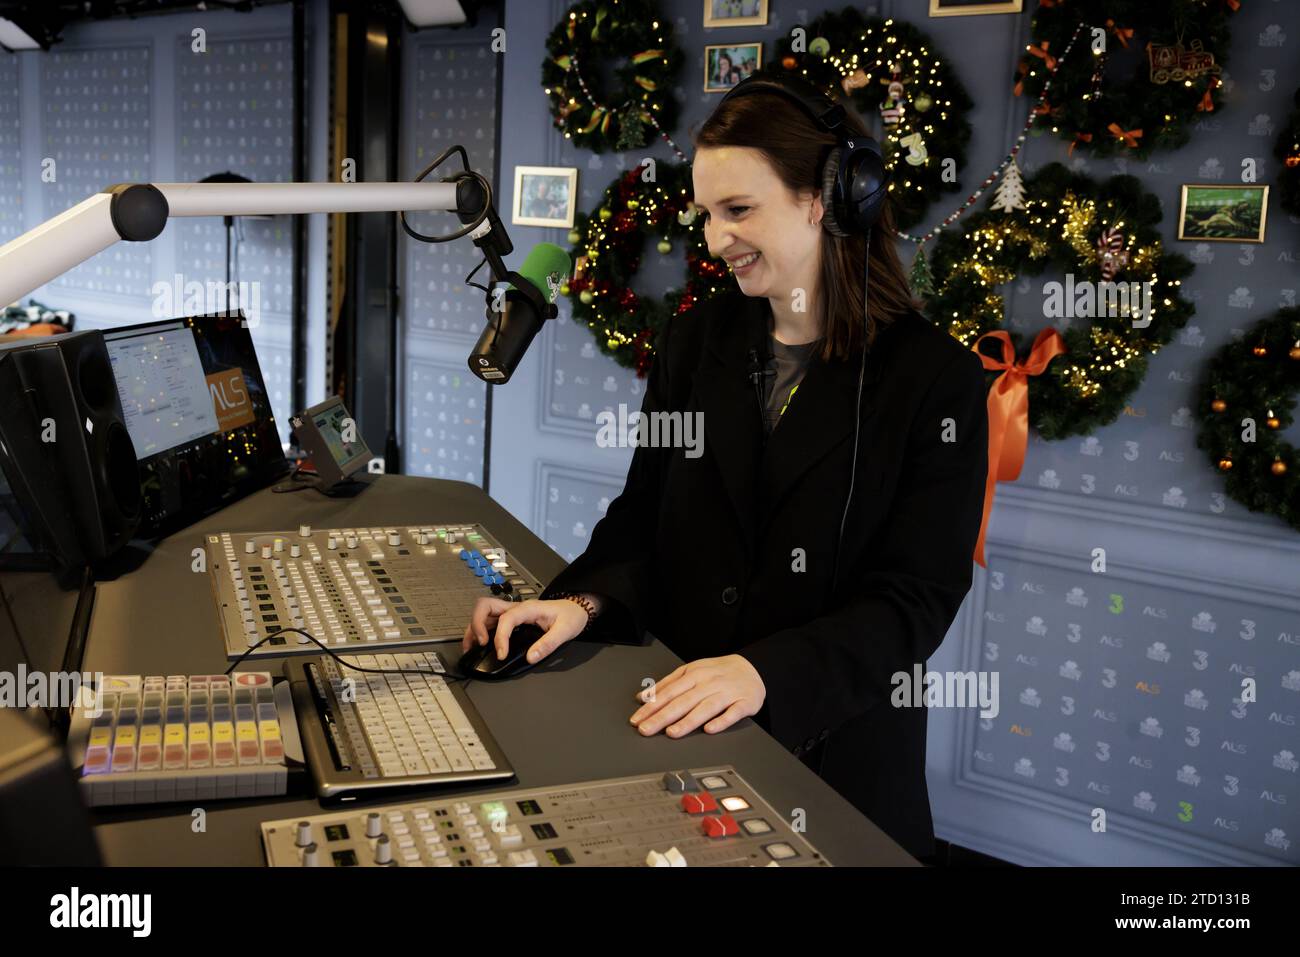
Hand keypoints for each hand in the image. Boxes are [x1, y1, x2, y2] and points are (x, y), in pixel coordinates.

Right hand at [461, 596, 588, 663]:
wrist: (576, 608)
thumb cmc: (571, 616)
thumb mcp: (565, 631)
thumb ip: (548, 644)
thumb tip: (531, 658)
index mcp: (528, 608)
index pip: (506, 619)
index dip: (500, 637)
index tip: (501, 654)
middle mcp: (517, 607)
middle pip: (486, 606)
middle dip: (477, 623)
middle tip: (481, 643)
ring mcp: (512, 612)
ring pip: (484, 612)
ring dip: (474, 627)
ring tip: (471, 647)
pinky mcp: (511, 618)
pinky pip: (490, 620)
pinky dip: (479, 630)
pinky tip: (478, 644)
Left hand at [630, 655, 765, 737]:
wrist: (752, 667)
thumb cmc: (718, 672)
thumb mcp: (691, 671)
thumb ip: (667, 684)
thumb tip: (642, 697)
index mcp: (694, 674)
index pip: (669, 692)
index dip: (652, 707)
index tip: (637, 720)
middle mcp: (709, 683)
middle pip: (683, 701)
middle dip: (662, 716)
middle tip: (646, 730)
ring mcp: (726, 693)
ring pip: (705, 708)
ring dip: (688, 721)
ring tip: (672, 732)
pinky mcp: (744, 703)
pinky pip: (732, 713)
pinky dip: (721, 721)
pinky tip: (710, 730)